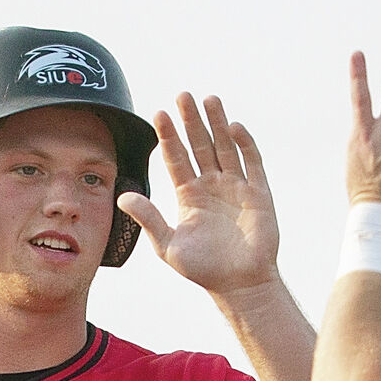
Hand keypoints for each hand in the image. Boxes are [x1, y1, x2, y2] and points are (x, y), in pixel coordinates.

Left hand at [119, 94, 280, 299]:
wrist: (239, 285)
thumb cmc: (203, 269)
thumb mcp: (168, 245)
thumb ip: (148, 218)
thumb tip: (122, 197)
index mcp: (189, 196)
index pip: (176, 159)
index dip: (168, 137)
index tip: (159, 114)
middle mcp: (211, 186)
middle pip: (199, 145)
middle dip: (191, 121)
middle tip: (182, 95)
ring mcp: (236, 187)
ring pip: (224, 147)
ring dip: (217, 123)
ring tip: (208, 99)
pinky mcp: (258, 193)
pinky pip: (251, 163)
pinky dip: (244, 144)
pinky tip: (234, 127)